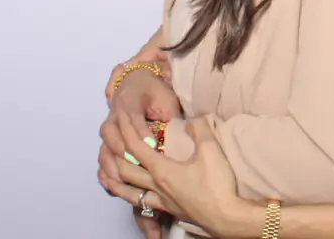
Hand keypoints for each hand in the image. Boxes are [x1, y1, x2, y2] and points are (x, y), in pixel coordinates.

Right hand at [99, 70, 180, 186]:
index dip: (141, 131)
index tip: (152, 146)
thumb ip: (171, 116)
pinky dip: (106, 171)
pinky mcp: (107, 141)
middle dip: (122, 149)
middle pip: (111, 132)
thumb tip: (181, 136)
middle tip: (138, 164)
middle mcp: (114, 115)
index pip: (132, 116)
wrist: (137, 84)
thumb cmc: (156, 93)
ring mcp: (108, 129)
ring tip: (125, 180)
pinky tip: (114, 184)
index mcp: (130, 100)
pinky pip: (102, 157)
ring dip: (112, 164)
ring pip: (103, 146)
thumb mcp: (166, 99)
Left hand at [115, 113, 247, 236]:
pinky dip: (130, 195)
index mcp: (162, 171)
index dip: (127, 130)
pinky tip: (133, 194)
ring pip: (128, 192)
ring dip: (114, 180)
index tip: (122, 115)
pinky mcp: (169, 210)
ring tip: (106, 172)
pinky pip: (141, 202)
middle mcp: (156, 187)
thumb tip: (192, 119)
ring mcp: (161, 201)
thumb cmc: (217, 186)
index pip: (137, 147)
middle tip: (110, 139)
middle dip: (114, 152)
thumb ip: (199, 129)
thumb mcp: (210, 150)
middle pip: (125, 171)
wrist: (226, 217)